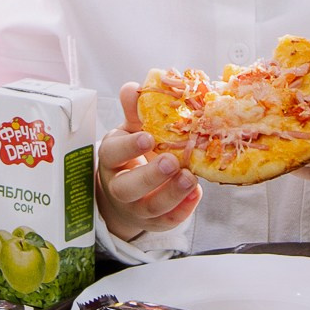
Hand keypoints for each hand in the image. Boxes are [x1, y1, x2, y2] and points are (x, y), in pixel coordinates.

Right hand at [95, 82, 199, 241]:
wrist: (129, 194)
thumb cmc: (134, 155)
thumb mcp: (131, 131)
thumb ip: (135, 110)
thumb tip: (134, 87)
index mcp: (113, 160)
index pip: (113, 153)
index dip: (129, 147)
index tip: (148, 137)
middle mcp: (120, 187)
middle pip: (127, 187)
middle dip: (150, 176)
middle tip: (172, 162)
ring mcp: (137, 208)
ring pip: (150, 207)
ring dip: (171, 193)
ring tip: (190, 178)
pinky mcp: (155, 222)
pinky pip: (168, 220)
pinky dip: (183, 209)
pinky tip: (196, 194)